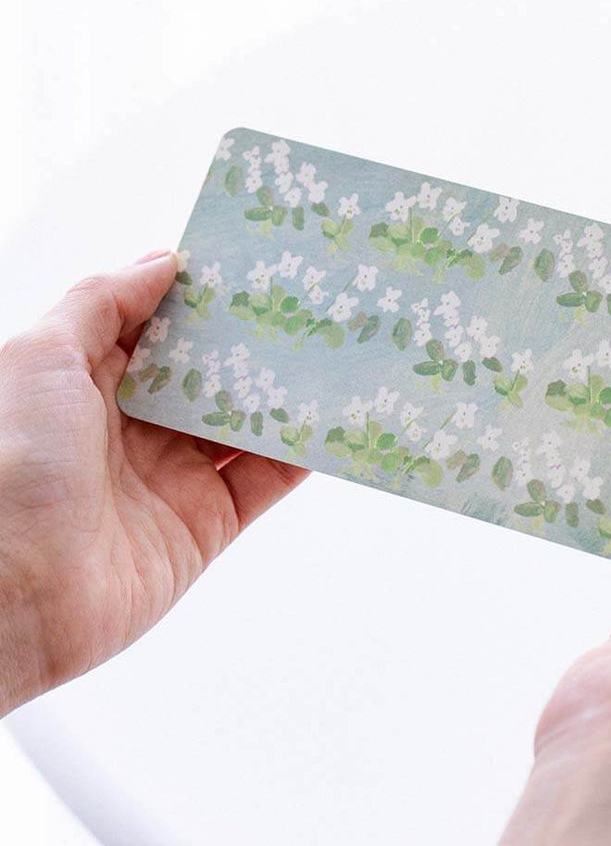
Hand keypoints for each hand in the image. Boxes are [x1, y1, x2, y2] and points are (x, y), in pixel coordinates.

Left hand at [0, 251, 307, 714]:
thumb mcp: (40, 358)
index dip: (202, 303)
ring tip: (333, 356)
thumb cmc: (13, 463)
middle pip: (211, 378)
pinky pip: (263, 483)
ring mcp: (175, 478)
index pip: (161, 333)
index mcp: (91, 385)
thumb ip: (101, 303)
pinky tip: (331, 423)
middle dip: (254, 346)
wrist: (14, 596)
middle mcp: (136, 429)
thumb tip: (163, 260)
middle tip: (308, 308)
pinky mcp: (207, 525)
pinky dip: (299, 455)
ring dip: (286, 397)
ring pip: (245, 427)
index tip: (252, 272)